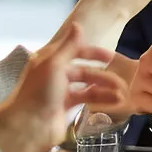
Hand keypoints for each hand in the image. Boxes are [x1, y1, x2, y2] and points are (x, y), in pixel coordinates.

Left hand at [0, 24, 130, 151]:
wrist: (29, 126)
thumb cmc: (40, 92)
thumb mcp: (54, 64)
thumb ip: (69, 46)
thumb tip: (78, 25)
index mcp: (51, 60)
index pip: (75, 51)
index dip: (93, 52)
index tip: (111, 57)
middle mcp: (56, 74)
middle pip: (84, 70)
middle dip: (103, 74)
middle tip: (121, 80)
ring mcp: (62, 91)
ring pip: (88, 86)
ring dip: (105, 88)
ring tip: (121, 94)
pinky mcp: (67, 107)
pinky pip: (87, 100)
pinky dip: (101, 100)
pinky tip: (114, 102)